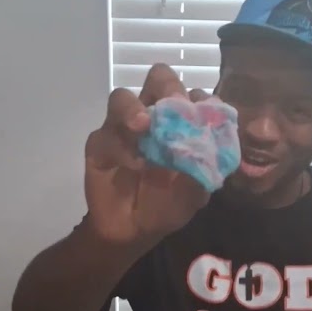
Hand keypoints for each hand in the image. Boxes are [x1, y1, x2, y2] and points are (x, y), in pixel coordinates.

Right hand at [82, 64, 213, 245]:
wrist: (132, 231)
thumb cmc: (167, 205)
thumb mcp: (194, 195)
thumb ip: (204, 170)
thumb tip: (212, 145)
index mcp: (180, 124)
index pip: (193, 95)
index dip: (201, 99)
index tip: (206, 112)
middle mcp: (153, 116)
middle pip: (158, 79)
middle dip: (167, 87)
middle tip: (174, 104)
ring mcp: (123, 128)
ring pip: (122, 98)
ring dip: (133, 108)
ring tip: (143, 127)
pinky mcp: (99, 144)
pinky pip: (106, 136)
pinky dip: (121, 148)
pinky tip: (134, 164)